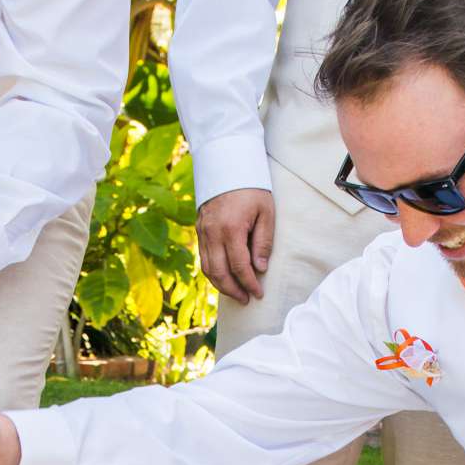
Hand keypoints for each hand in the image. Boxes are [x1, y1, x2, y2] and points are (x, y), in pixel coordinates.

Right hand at [196, 188, 274, 302]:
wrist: (227, 166)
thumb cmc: (252, 188)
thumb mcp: (266, 213)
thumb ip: (263, 242)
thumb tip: (260, 269)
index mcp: (231, 229)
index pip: (239, 266)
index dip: (249, 284)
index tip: (258, 294)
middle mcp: (212, 233)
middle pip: (220, 273)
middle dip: (233, 290)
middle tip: (246, 299)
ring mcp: (203, 232)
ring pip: (207, 268)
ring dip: (221, 284)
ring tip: (236, 292)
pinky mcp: (199, 230)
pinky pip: (203, 258)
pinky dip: (212, 271)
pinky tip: (224, 276)